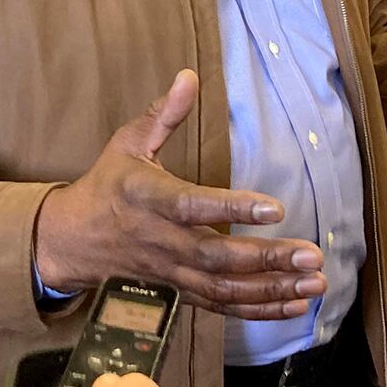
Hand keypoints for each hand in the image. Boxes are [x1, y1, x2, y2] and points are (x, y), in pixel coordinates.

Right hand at [35, 70, 326, 318]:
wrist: (71, 241)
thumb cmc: (107, 185)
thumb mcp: (127, 144)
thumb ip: (163, 114)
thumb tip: (189, 76)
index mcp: (149, 198)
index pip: (193, 206)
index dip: (233, 209)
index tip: (276, 207)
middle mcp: (162, 240)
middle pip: (217, 257)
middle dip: (267, 259)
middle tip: (311, 257)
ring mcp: (170, 272)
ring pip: (223, 288)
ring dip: (271, 290)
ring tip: (314, 285)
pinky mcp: (177, 292)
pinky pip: (219, 307)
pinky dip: (256, 310)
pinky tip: (292, 307)